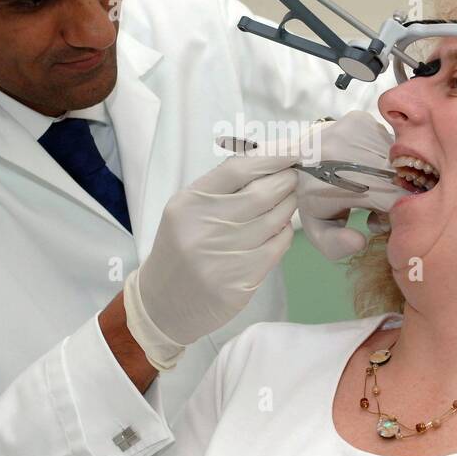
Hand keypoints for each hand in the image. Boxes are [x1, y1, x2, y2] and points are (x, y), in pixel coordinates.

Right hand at [123, 152, 297, 367]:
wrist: (162, 304)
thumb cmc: (180, 249)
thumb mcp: (187, 212)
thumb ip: (221, 189)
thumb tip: (270, 164)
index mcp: (189, 204)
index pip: (237, 169)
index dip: (271, 157)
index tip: (291, 151)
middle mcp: (204, 228)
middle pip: (261, 194)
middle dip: (285, 181)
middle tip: (293, 177)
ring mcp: (222, 257)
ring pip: (274, 221)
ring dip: (288, 207)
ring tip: (288, 201)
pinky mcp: (239, 282)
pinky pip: (276, 249)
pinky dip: (284, 235)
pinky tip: (279, 231)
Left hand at [297, 111, 402, 259]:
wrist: (294, 160)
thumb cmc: (312, 199)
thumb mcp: (319, 229)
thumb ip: (336, 246)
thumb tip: (360, 241)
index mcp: (340, 179)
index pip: (395, 197)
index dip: (398, 213)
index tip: (382, 219)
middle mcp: (349, 147)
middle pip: (400, 176)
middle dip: (397, 195)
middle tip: (377, 206)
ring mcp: (356, 128)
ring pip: (398, 159)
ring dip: (393, 176)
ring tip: (370, 185)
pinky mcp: (361, 119)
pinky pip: (389, 143)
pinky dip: (386, 159)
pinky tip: (368, 166)